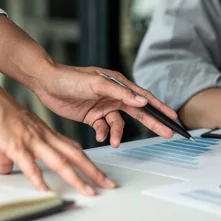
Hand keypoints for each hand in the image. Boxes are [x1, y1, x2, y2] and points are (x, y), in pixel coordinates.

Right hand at [0, 76, 113, 195]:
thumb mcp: (9, 135)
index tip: (99, 174)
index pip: (74, 149)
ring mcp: (32, 140)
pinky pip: (30, 164)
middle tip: (109, 184)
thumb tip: (6, 170)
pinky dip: (39, 178)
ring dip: (76, 178)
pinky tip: (46, 190)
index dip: (88, 162)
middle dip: (93, 172)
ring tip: (89, 191)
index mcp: (46, 133)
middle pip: (76, 156)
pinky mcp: (16, 144)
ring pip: (60, 161)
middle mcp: (44, 136)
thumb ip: (10, 155)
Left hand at [30, 64, 176, 146]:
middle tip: (168, 133)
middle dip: (153, 123)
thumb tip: (143, 101)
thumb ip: (121, 94)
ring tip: (115, 142)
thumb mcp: (97, 84)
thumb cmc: (71, 78)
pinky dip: (104, 134)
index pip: (144, 97)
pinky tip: (99, 135)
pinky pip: (105, 128)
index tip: (174, 117)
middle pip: (139, 112)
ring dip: (118, 133)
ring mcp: (104, 106)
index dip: (160, 107)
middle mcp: (115, 96)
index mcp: (119, 84)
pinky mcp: (93, 116)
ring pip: (119, 124)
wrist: (46, 84)